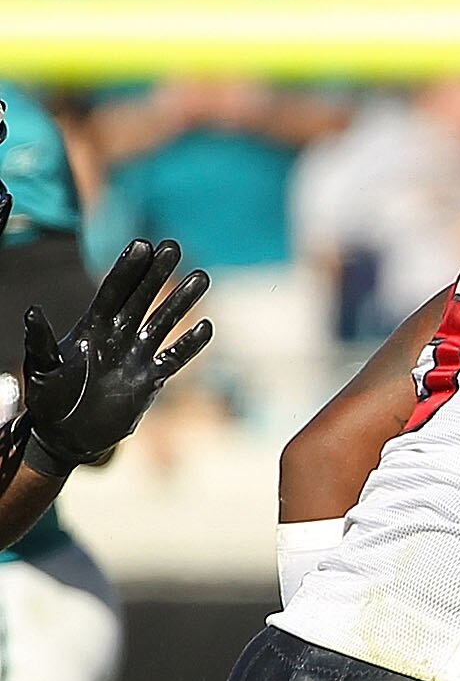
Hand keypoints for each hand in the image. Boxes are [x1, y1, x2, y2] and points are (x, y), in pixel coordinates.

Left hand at [18, 240, 212, 478]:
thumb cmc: (49, 399)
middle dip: (157, 273)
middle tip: (173, 245)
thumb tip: (33, 313)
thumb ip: (40, 341)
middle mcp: (117, 337)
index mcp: (90, 329)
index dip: (127, 269)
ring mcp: (136, 357)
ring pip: (163, 323)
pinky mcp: (150, 381)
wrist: (68, 435)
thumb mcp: (39, 369)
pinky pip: (173, 359)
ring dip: (180, 301)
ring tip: (201, 277)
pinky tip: (206, 328)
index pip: (112, 292)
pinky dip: (189, 346)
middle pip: (141, 298)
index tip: (142, 245)